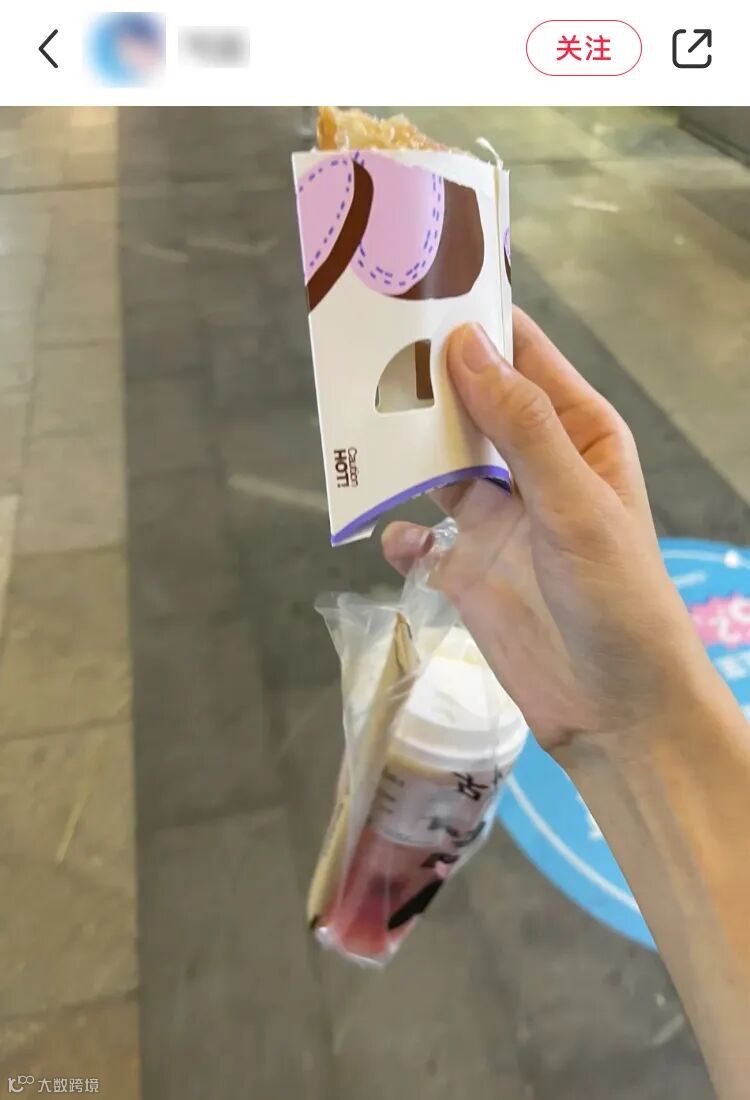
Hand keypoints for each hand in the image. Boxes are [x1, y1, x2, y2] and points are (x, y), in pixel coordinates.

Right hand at [383, 309, 713, 749]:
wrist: (614, 710)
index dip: (475, 321)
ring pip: (437, 465)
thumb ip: (520, 427)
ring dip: (403, 453)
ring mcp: (497, 519)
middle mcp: (532, 467)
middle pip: (469, 405)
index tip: (419, 288)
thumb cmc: (618, 598)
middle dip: (425, 383)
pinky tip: (400, 540)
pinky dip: (403, 532)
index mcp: (577, 433)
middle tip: (364, 352)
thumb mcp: (575, 503)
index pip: (523, 357)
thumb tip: (463, 345)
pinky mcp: (466, 569)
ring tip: (358, 429)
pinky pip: (420, 537)